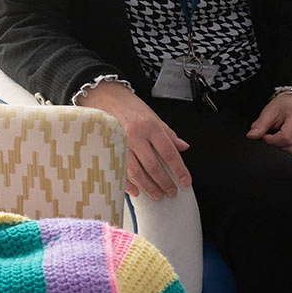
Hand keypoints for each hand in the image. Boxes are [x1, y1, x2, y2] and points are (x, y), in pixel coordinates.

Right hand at [79, 81, 190, 199]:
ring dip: (149, 186)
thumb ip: (169, 134)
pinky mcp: (108, 150)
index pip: (169, 152)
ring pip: (136, 172)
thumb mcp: (154, 117)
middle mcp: (136, 136)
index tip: (185, 181)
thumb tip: (183, 147)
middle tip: (172, 192)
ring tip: (157, 194)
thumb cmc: (130, 108)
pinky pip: (119, 172)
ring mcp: (120, 144)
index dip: (179, 169)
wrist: (106, 98)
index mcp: (150, 127)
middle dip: (164, 182)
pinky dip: (129, 184)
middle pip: (153, 165)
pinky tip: (137, 191)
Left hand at [247, 92, 291, 164]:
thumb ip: (260, 124)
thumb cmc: (284, 107)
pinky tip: (289, 150)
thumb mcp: (270, 111)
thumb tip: (251, 136)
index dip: (271, 142)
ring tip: (280, 145)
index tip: (265, 137)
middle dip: (278, 150)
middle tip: (271, 142)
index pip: (286, 138)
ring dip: (287, 156)